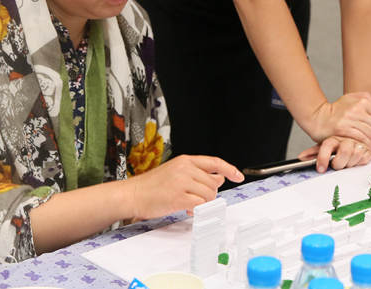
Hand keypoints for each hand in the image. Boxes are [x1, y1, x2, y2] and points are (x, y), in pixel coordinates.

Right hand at [127, 155, 242, 219]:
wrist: (132, 194)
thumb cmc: (152, 186)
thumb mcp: (176, 173)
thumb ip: (197, 175)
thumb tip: (219, 178)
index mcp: (185, 160)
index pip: (214, 162)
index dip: (229, 169)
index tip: (238, 176)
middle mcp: (185, 168)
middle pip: (213, 182)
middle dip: (210, 194)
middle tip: (197, 200)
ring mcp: (181, 181)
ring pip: (208, 194)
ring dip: (203, 203)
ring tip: (190, 205)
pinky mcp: (178, 196)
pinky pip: (199, 204)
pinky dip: (197, 210)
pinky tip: (188, 210)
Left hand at [299, 136, 370, 172]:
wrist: (353, 138)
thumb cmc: (337, 146)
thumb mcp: (324, 148)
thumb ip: (313, 153)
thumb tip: (301, 158)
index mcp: (334, 138)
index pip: (328, 146)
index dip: (323, 158)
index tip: (321, 169)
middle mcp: (346, 139)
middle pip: (344, 151)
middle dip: (339, 162)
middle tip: (336, 165)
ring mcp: (357, 144)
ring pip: (355, 155)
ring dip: (349, 162)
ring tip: (346, 162)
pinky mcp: (367, 149)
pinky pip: (364, 158)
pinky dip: (359, 162)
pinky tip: (355, 161)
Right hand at [307, 92, 370, 152]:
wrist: (317, 117)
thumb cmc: (334, 110)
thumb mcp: (349, 98)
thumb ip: (365, 97)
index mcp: (361, 101)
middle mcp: (357, 108)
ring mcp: (350, 118)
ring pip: (369, 133)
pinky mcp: (343, 128)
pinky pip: (360, 138)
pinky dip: (366, 145)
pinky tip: (368, 150)